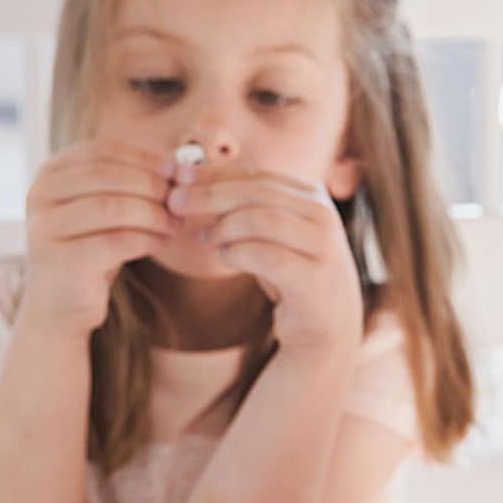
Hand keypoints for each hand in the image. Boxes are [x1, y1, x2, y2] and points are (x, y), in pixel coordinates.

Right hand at [22, 140, 172, 335]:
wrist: (60, 305)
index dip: (144, 158)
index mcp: (50, 173)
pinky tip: (163, 241)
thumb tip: (179, 165)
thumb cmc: (90, 251)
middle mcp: (40, 195)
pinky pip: (116, 241)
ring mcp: (46, 227)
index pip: (102, 151)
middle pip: (108, 176)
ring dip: (153, 213)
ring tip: (174, 223)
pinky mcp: (61, 260)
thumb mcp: (106, 209)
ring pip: (112, 207)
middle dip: (152, 185)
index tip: (177, 171)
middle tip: (180, 200)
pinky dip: (146, 238)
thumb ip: (131, 184)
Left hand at [167, 161, 363, 353]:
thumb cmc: (291, 278)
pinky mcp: (315, 281)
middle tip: (175, 202)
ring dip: (225, 226)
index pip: (258, 176)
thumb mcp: (270, 237)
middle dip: (211, 194)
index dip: (216, 174)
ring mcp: (324, 248)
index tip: (180, 177)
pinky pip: (267, 257)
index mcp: (313, 198)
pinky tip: (222, 256)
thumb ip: (243, 208)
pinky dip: (237, 253)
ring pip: (264, 219)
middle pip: (259, 192)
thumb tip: (190, 180)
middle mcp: (325, 217)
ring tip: (205, 238)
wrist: (327, 328)